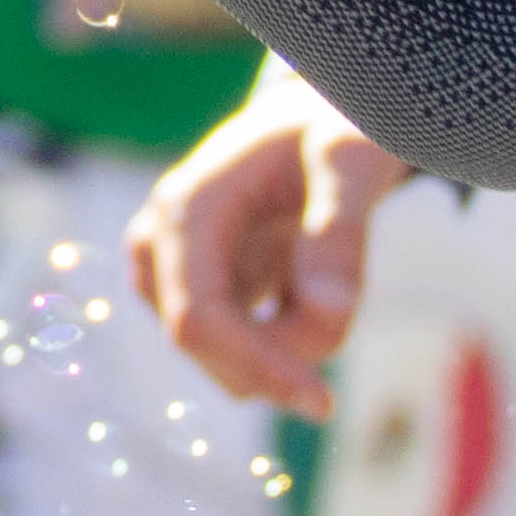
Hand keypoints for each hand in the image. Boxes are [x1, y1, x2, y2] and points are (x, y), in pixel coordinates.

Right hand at [126, 74, 417, 413]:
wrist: (315, 113)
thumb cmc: (333, 125)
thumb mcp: (351, 159)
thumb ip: (341, 232)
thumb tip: (327, 314)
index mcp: (188, 207)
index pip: (197, 319)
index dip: (255, 368)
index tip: (322, 402)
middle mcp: (163, 240)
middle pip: (208, 346)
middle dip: (284, 353)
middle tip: (346, 305)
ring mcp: (172, 268)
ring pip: (226, 353)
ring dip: (289, 337)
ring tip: (326, 267)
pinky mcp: (194, 288)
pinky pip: (240, 343)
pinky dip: (287, 330)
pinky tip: (306, 277)